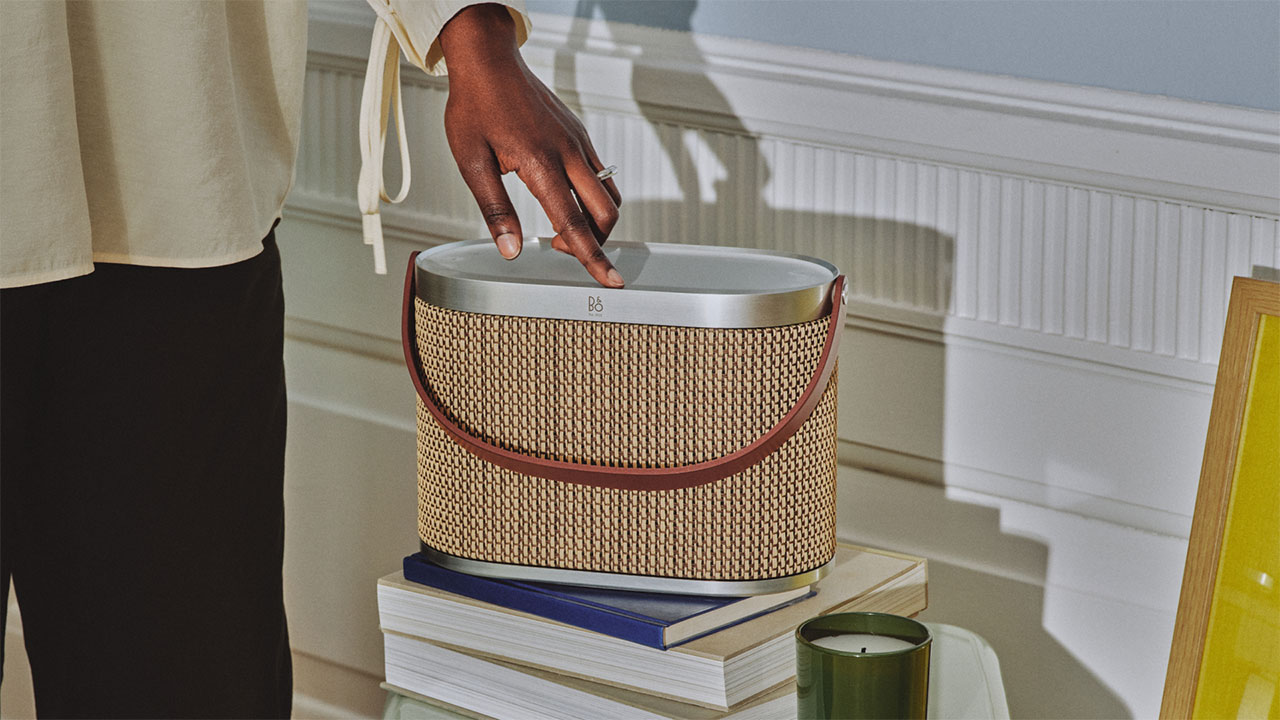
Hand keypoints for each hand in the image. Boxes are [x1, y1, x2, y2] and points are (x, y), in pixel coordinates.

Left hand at [439, 4, 622, 287]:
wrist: (489, 61)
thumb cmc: (475, 107)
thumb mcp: (471, 162)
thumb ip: (495, 210)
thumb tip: (510, 250)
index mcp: (541, 164)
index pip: (574, 225)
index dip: (593, 259)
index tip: (611, 282)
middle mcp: (569, 153)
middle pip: (605, 213)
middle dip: (594, 242)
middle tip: (557, 248)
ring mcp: (579, 142)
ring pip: (610, 194)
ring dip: (596, 221)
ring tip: (561, 226)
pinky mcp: (580, 135)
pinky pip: (602, 174)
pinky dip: (593, 197)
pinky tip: (564, 197)